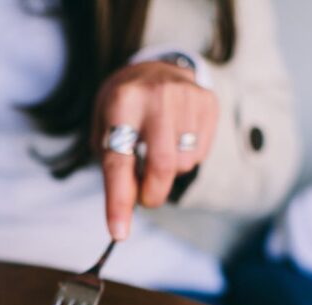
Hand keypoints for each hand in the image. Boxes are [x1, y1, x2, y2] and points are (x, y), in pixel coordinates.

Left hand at [93, 61, 218, 239]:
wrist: (156, 65)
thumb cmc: (123, 106)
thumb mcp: (104, 127)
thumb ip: (113, 166)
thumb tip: (131, 203)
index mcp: (121, 102)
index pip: (118, 161)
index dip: (118, 201)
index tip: (119, 233)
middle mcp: (156, 97)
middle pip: (161, 166)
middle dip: (152, 194)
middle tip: (145, 198)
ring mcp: (186, 97)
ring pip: (183, 163)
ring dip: (168, 173)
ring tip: (157, 151)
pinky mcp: (208, 102)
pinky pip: (199, 153)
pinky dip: (184, 158)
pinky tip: (175, 139)